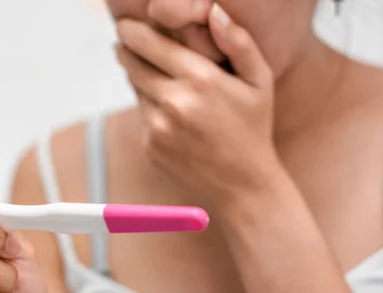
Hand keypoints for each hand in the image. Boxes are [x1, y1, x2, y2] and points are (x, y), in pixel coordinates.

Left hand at [115, 3, 280, 207]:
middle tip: (122, 42)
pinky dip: (151, 109)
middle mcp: (173, 102)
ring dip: (140, 80)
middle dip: (125, 50)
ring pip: (137, 91)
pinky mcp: (151, 146)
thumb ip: (239, 42)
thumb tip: (215, 10)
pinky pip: (143, 117)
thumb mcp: (260, 82)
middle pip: (133, 65)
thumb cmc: (253, 128)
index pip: (150, 44)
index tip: (124, 25)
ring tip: (157, 78)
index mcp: (200, 79)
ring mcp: (158, 127)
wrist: (242, 185)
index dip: (132, 31)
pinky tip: (172, 114)